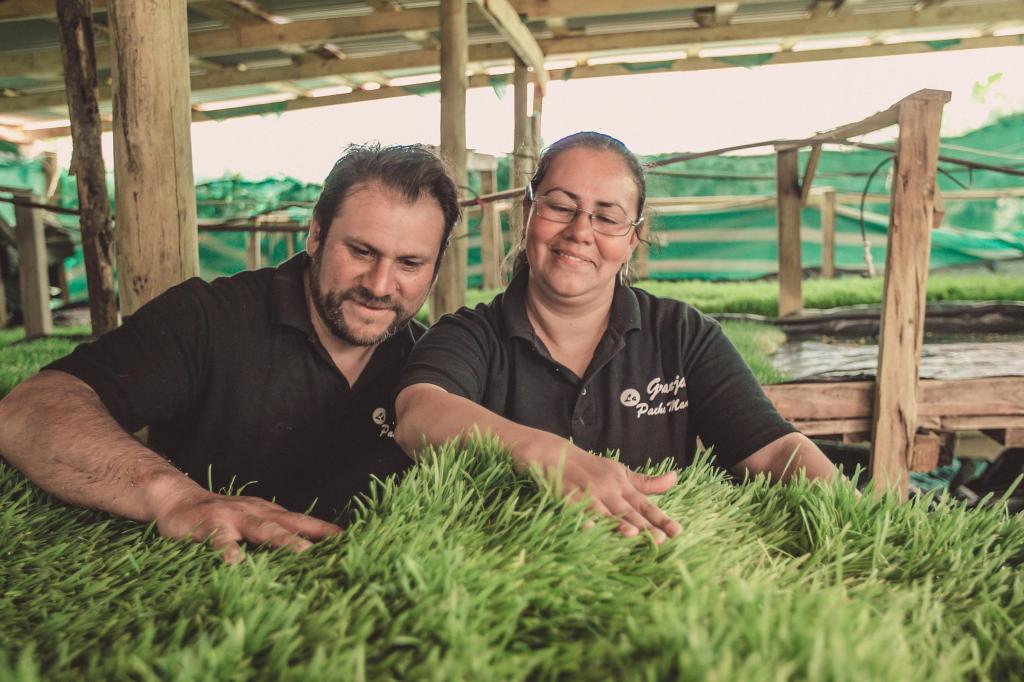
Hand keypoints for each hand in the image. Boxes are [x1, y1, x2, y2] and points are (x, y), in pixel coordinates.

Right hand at [152, 488, 341, 563]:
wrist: (178, 500)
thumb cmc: (222, 518)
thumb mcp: (250, 522)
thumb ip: (273, 533)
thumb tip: (304, 553)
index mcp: (266, 513)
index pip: (300, 520)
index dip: (322, 529)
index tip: (347, 539)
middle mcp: (253, 513)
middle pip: (286, 525)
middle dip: (312, 536)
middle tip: (333, 548)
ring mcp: (231, 518)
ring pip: (260, 529)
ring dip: (282, 540)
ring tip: (300, 552)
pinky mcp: (206, 527)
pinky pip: (219, 540)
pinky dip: (227, 551)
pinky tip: (234, 563)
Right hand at [521, 437, 681, 543]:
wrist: (556, 454)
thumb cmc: (592, 467)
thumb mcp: (621, 472)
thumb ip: (647, 482)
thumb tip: (675, 479)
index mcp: (622, 486)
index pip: (646, 505)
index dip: (661, 519)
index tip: (677, 532)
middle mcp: (609, 490)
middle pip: (629, 511)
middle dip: (643, 526)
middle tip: (659, 539)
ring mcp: (589, 494)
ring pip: (605, 512)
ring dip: (617, 522)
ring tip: (631, 533)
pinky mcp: (569, 498)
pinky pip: (578, 511)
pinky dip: (584, 520)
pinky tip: (591, 530)